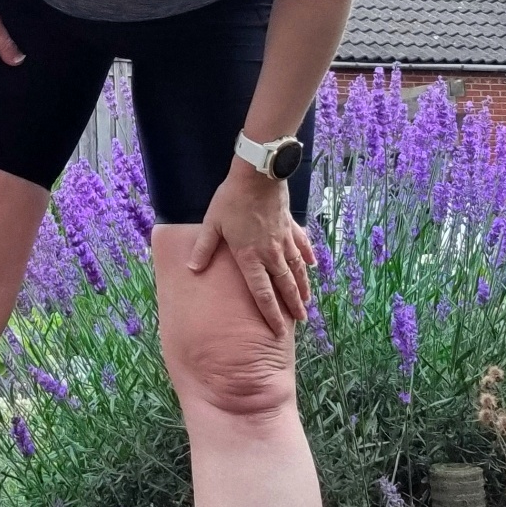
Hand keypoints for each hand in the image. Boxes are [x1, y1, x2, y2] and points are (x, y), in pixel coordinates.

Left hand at [188, 160, 314, 335]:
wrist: (258, 175)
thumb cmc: (231, 199)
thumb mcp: (212, 224)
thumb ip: (203, 248)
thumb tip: (192, 268)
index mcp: (250, 257)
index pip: (262, 293)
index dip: (271, 314)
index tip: (279, 331)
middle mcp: (271, 253)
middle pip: (284, 285)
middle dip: (293, 306)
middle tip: (302, 321)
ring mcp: (284, 240)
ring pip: (297, 269)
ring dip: (303, 286)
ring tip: (307, 301)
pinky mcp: (291, 226)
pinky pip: (302, 245)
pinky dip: (307, 256)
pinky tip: (313, 265)